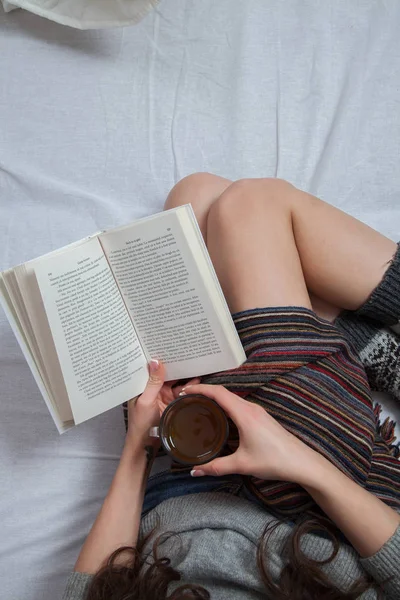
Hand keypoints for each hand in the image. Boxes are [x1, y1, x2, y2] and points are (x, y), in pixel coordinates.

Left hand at [125, 360, 199, 451]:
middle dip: (176, 365)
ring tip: (196, 364)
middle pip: (166, 374)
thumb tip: (156, 361)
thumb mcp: (146, 401)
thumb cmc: (140, 424)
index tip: (170, 346)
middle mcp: (152, 388)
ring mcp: (163, 396)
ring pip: (176, 382)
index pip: (152, 368)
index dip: (161, 358)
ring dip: (185, 376)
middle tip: (187, 352)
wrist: (146, 446)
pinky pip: (181, 393)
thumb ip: (153, 382)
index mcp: (142, 385)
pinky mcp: (171, 404)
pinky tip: (198, 381)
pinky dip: (189, 388)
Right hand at [183, 384, 320, 485]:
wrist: (301, 463)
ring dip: (215, 397)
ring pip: (232, 398)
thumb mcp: (242, 464)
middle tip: (186, 398)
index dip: (200, 389)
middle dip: (204, 391)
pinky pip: (238, 404)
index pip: (218, 393)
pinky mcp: (261, 417)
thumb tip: (195, 471)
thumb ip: (216, 467)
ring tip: (199, 404)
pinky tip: (219, 415)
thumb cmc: (274, 461)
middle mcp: (250, 408)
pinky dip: (225, 404)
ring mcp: (257, 411)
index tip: (184, 391)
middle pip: (223, 392)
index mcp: (244, 414)